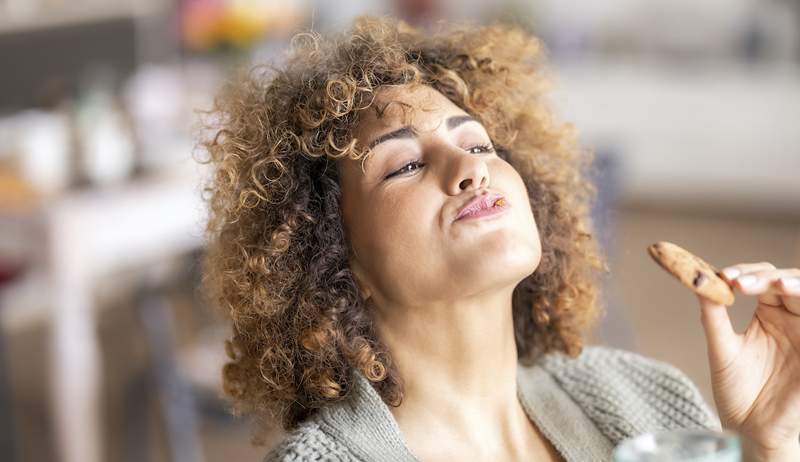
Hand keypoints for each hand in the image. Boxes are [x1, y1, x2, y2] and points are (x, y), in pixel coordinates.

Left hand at [696, 262, 799, 458]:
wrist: (750, 429)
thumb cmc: (737, 390)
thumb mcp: (721, 349)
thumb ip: (714, 316)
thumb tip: (698, 280)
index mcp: (767, 314)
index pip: (761, 280)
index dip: (745, 273)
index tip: (724, 277)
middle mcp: (789, 319)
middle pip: (787, 282)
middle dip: (766, 277)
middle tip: (741, 283)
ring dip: (795, 285)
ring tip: (777, 286)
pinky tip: (793, 298)